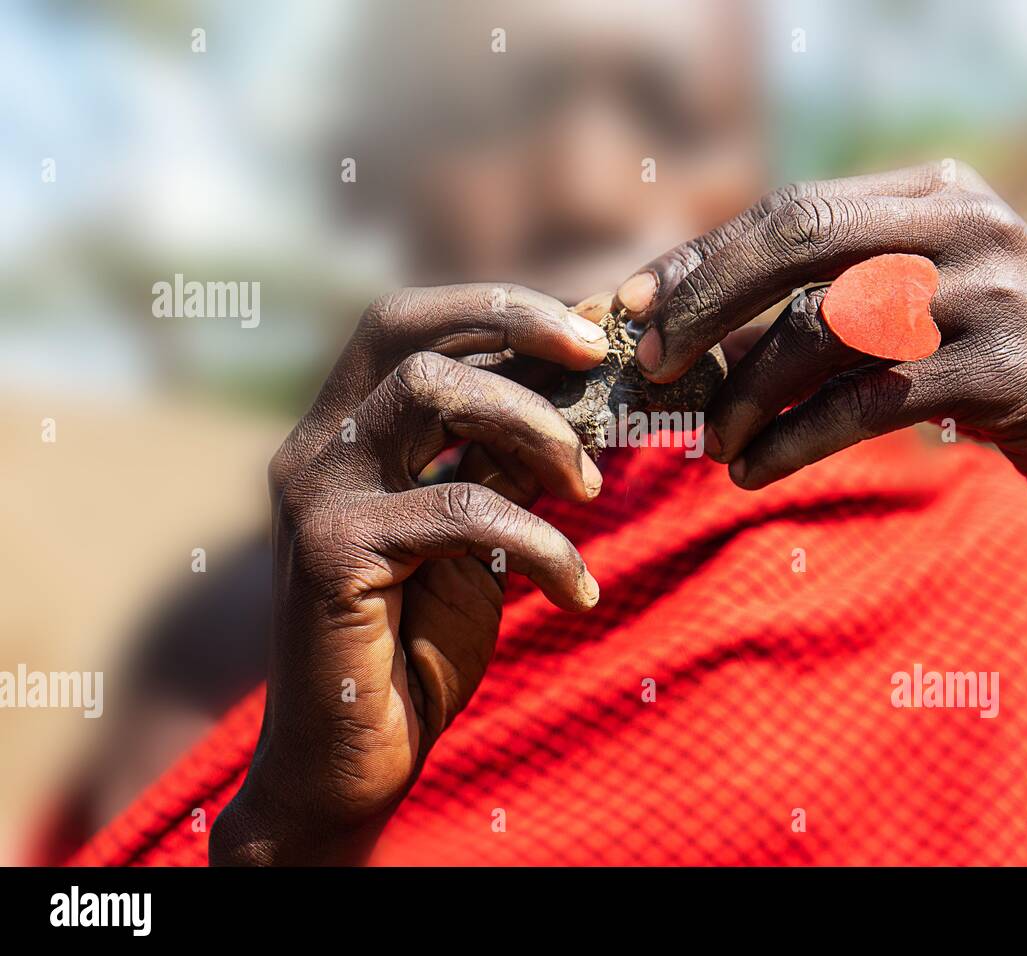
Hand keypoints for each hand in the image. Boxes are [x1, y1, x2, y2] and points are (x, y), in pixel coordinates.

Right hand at [211, 285, 606, 863]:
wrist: (354, 756)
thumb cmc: (417, 643)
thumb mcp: (474, 534)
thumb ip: (503, 459)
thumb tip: (580, 382)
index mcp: (343, 432)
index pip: (407, 323)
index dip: (497, 309)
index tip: (588, 334)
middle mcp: (315, 447)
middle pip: (408, 330)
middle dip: (516, 327)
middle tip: (598, 362)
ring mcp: (315, 495)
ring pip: (431, 393)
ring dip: (536, 426)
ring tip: (592, 486)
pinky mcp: (330, 553)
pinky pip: (462, 509)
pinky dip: (541, 543)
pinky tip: (576, 593)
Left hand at [614, 162, 1026, 762]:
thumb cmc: (1000, 367)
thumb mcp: (928, 302)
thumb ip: (841, 288)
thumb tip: (698, 317)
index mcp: (936, 192)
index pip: (792, 209)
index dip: (706, 259)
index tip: (639, 304)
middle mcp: (962, 222)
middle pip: (796, 241)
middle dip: (708, 305)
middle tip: (653, 366)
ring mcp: (987, 290)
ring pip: (822, 328)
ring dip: (747, 394)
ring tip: (713, 446)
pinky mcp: (1001, 369)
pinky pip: (863, 403)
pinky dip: (795, 440)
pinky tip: (756, 471)